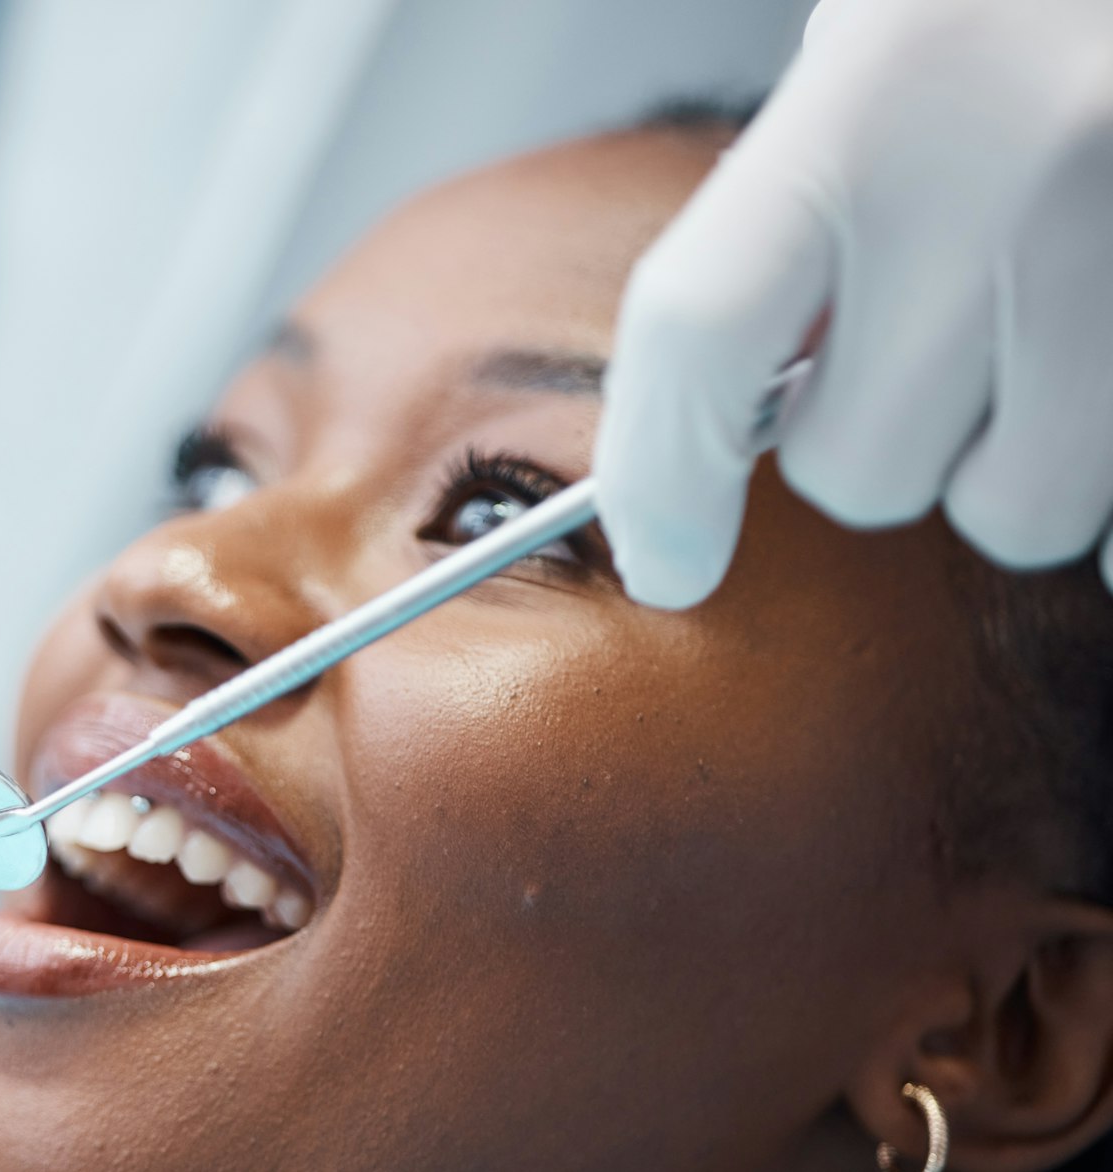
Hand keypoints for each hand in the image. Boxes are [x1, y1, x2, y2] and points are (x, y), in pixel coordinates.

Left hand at [595, 0, 1112, 607]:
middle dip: (864, 443)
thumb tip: (731, 422)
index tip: (664, 561)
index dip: (659, 481)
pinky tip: (1092, 393)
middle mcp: (1015, 172)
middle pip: (859, 469)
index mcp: (881, 86)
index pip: (700, 337)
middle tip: (914, 354)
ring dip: (1001, 470)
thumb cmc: (1016, 12)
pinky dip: (1105, 487)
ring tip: (1030, 352)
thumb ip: (797, 218)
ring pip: (1013, 511)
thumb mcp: (885, 57)